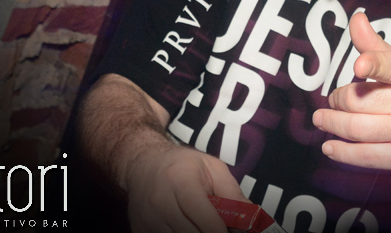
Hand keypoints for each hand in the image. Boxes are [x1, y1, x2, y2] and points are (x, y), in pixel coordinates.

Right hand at [125, 143, 249, 232]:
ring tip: (205, 225)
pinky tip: (189, 226)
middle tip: (224, 229)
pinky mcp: (140, 231)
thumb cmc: (182, 165)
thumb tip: (250, 217)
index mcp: (180, 179)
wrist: (143, 164)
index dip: (216, 229)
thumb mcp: (212, 168)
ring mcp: (147, 218)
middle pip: (189, 231)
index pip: (199, 211)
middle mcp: (160, 200)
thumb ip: (232, 192)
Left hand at [312, 13, 390, 181]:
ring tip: (322, 119)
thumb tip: (356, 18)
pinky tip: (330, 146)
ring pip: (358, 129)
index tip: (359, 66)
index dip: (375, 65)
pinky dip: (342, 152)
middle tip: (332, 100)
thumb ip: (376, 46)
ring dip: (332, 124)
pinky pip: (365, 157)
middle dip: (338, 100)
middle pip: (360, 101)